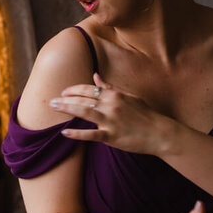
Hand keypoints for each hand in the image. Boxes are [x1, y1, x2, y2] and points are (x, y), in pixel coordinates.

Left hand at [49, 73, 173, 154]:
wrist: (160, 133)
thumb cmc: (144, 115)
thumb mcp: (128, 97)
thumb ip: (110, 88)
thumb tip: (95, 76)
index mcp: (115, 95)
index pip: (89, 89)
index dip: (74, 89)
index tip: (63, 92)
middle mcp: (111, 105)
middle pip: (83, 99)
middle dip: (65, 98)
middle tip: (51, 100)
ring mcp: (111, 121)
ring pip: (84, 112)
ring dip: (67, 108)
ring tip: (54, 107)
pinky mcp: (112, 136)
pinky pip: (91, 134)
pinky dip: (77, 133)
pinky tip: (64, 132)